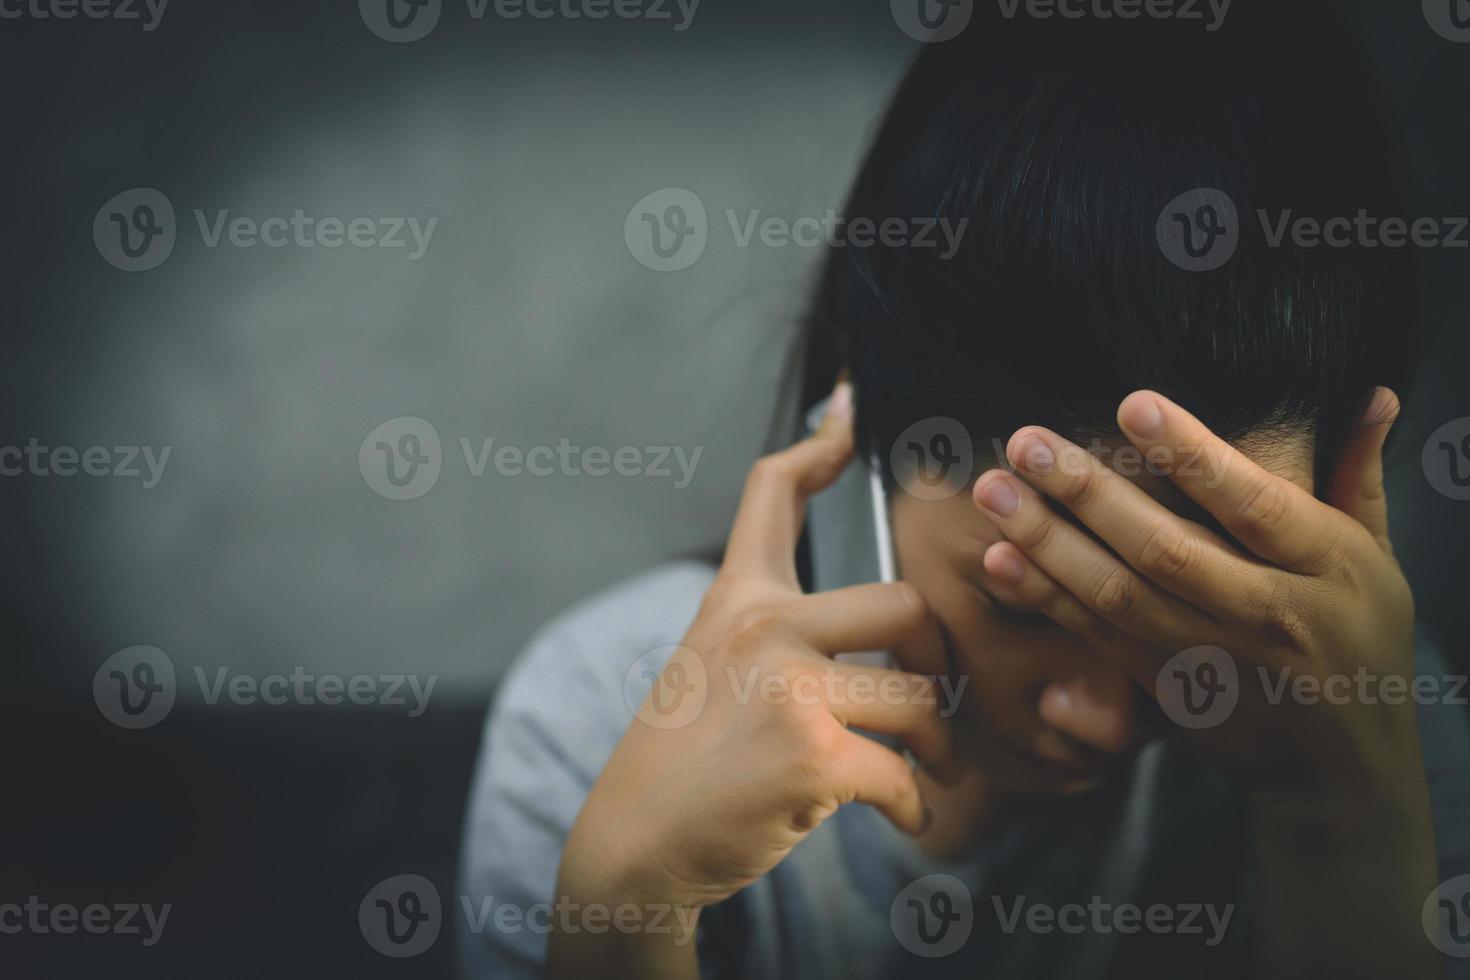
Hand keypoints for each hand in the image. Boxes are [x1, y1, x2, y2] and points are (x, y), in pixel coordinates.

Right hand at [558, 383, 961, 919]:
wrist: (635, 843)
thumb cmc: (682, 758)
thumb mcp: (708, 665)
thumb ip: (771, 631)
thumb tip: (865, 623)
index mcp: (737, 600)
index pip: (772, 494)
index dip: (817, 445)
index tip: (845, 413)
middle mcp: (763, 629)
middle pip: (906, 603)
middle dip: (940, 656)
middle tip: (932, 694)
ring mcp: (789, 689)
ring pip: (920, 698)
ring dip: (937, 747)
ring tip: (925, 770)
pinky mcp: (813, 757)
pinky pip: (906, 774)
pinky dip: (916, 805)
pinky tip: (903, 813)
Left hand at [969, 388, 1422, 811]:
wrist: (1337, 766)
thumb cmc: (1358, 637)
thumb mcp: (1377, 559)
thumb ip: (1356, 475)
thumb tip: (1373, 394)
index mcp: (1328, 569)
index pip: (1256, 506)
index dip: (1194, 456)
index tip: (1132, 404)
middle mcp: (1268, 614)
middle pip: (1168, 551)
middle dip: (1090, 494)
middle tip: (1027, 441)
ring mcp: (1212, 658)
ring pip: (1120, 598)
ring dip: (1048, 543)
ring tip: (993, 490)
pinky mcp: (1168, 687)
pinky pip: (1098, 637)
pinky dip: (1046, 599)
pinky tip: (998, 559)